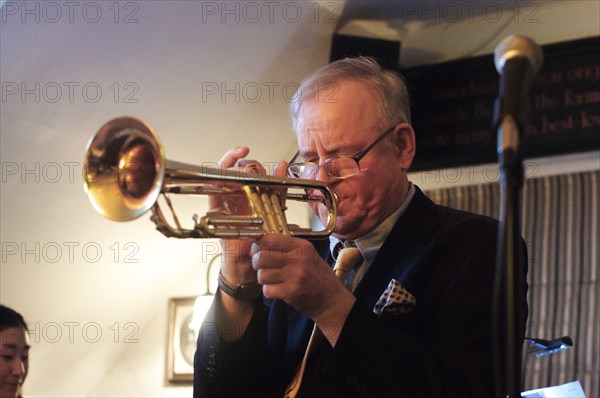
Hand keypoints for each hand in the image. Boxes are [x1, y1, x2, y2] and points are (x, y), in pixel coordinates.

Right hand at [210, 147, 288, 286]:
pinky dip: (219, 177)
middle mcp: (235, 193)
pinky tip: (229, 173)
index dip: (244, 156)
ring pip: (222, 173)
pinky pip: (213, 188)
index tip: (248, 148)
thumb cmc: (262, 239)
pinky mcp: (216, 208)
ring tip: (245, 169)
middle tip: (255, 170)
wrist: (251, 261)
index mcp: (249, 192)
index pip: (243, 167)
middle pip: (234, 168)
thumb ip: (279, 190)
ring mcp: (225, 199)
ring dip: (232, 166)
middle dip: (245, 164)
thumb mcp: (276, 210)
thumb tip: (283, 165)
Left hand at [251, 234, 355, 344]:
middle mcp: (298, 259)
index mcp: (302, 247)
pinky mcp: (290, 292)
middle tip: (263, 266)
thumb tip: (258, 244)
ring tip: (273, 279)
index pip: (271, 239)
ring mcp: (294, 276)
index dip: (259, 245)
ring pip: (262, 275)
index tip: (257, 249)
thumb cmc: (318, 276)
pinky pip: (267, 290)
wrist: (330, 299)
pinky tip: (278, 289)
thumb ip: (286, 248)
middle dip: (257, 263)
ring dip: (264, 279)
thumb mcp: (307, 254)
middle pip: (262, 257)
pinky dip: (269, 291)